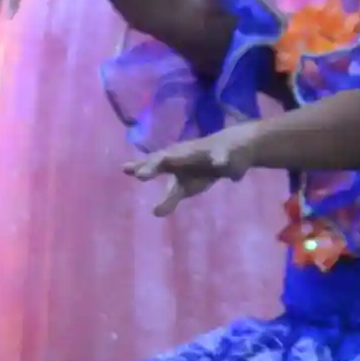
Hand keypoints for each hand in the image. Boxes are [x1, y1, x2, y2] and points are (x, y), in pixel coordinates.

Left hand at [126, 130, 251, 215]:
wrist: (235, 147)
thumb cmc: (204, 168)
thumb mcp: (186, 187)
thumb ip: (169, 199)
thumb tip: (154, 213)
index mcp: (175, 162)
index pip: (154, 164)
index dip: (140, 166)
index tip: (124, 169)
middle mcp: (186, 153)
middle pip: (167, 157)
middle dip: (154, 164)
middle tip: (140, 174)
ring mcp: (205, 151)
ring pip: (192, 153)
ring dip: (181, 156)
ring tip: (169, 159)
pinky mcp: (225, 153)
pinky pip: (222, 156)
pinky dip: (220, 159)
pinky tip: (220, 162)